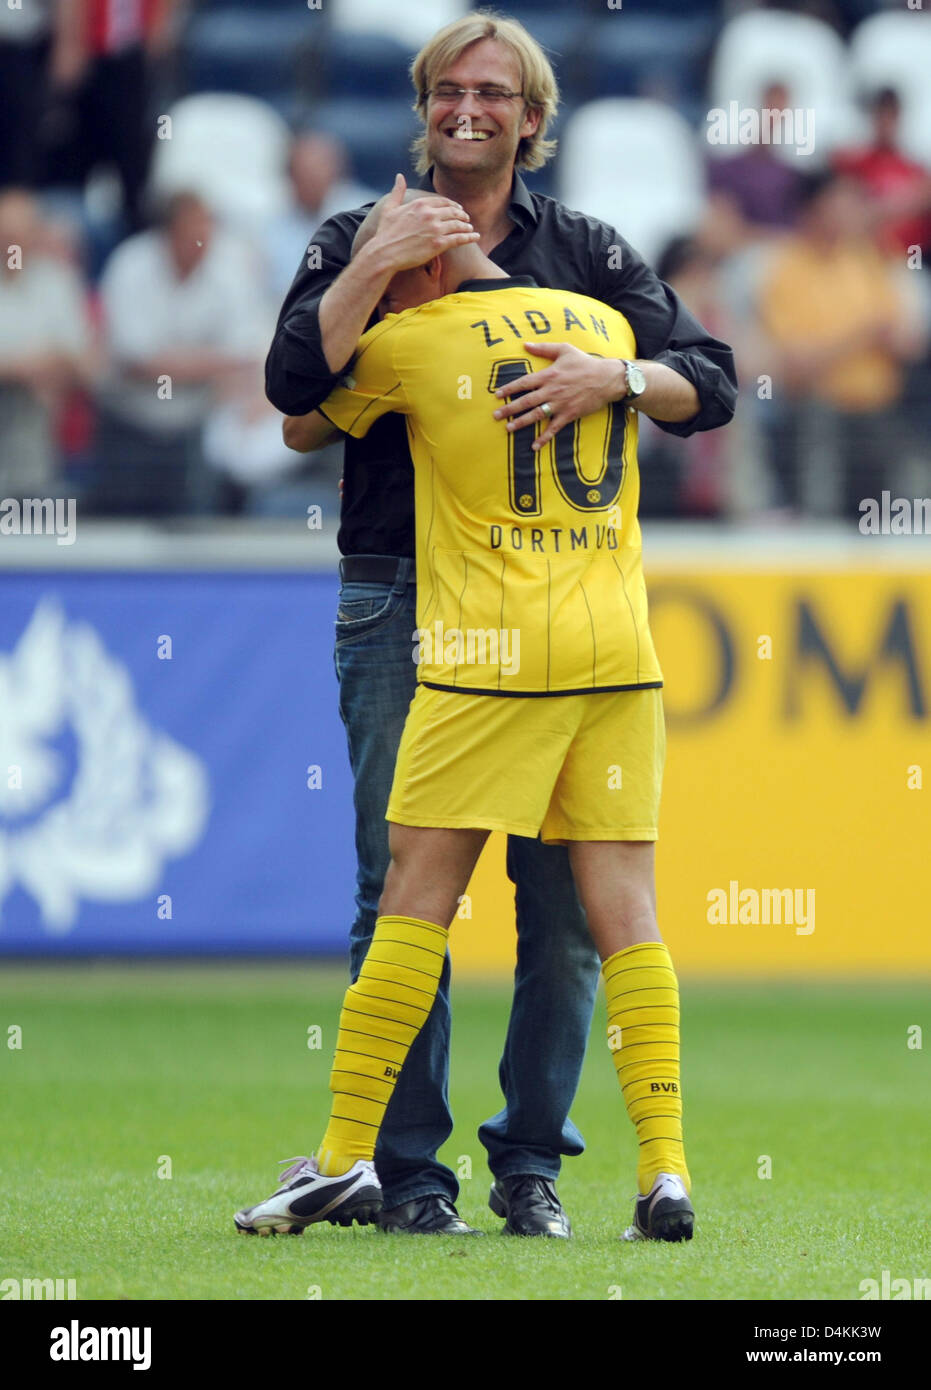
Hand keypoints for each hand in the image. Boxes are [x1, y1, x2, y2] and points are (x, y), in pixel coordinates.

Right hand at [366, 173, 478, 273]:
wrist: (385, 253)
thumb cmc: (385, 233)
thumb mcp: (390, 208)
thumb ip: (397, 191)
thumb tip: (399, 176)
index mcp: (420, 204)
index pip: (442, 201)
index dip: (452, 205)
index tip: (457, 208)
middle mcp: (429, 214)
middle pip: (453, 211)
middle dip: (462, 214)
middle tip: (467, 218)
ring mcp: (435, 229)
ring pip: (458, 224)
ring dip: (466, 226)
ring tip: (470, 228)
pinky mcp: (438, 244)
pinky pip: (459, 238)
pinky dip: (469, 237)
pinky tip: (475, 237)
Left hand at [491, 342, 626, 449]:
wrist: (606, 378)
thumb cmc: (585, 363)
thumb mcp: (565, 350)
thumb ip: (544, 348)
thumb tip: (525, 344)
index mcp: (549, 375)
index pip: (524, 383)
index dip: (509, 389)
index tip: (497, 395)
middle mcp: (552, 391)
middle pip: (526, 401)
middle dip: (509, 408)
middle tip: (495, 415)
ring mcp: (560, 404)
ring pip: (536, 415)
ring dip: (521, 422)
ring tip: (508, 428)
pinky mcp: (569, 415)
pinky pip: (554, 428)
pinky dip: (544, 438)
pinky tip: (534, 446)